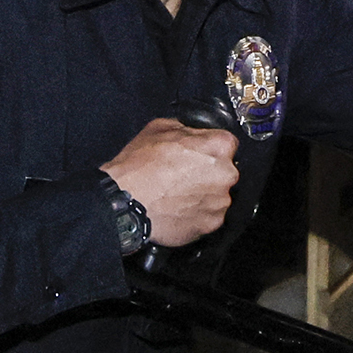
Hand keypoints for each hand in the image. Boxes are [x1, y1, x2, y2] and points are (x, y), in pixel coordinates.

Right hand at [101, 118, 237, 248]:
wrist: (126, 203)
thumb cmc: (139, 168)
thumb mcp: (159, 128)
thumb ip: (186, 129)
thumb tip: (190, 133)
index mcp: (218, 146)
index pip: (226, 143)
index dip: (208, 148)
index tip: (197, 153)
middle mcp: (226, 174)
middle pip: (224, 171)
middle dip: (208, 172)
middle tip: (183, 175)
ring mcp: (220, 202)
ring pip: (217, 195)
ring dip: (203, 194)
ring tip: (177, 194)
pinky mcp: (211, 224)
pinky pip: (209, 216)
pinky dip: (197, 214)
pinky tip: (178, 208)